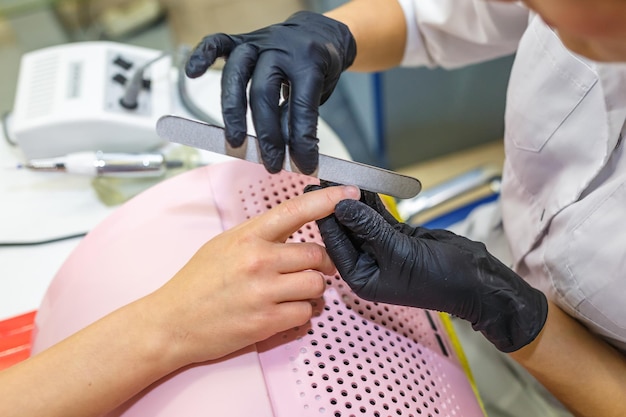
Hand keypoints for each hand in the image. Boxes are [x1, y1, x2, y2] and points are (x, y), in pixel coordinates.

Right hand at [145, 184, 359, 367]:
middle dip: (321, 264)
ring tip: (293, 293)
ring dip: (312, 291)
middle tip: (312, 269)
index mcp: (247, 236)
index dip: (327, 201)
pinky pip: (306, 313)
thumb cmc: (197, 283)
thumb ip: (259, 235)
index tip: (349, 194)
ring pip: (317, 285)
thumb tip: (293, 227)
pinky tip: (284, 311)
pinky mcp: (266, 322)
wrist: (172, 322)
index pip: (295, 210)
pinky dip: (302, 313)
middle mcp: (257, 260)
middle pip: (316, 254)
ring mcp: (263, 292)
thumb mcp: (223, 245)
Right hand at [185, 11, 355, 173]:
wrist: (319, 33)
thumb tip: (283, 149)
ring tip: (235, 141)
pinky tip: (192, 73)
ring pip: (236, 74)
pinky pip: (217, 43)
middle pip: (263, 93)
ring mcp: (259, 42)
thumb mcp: (318, 93)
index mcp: (308, 62)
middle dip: (266, 134)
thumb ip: (296, 116)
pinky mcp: (242, 39)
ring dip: (232, 111)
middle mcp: (281, 49)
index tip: (305, 164)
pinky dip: (202, 56)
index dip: (302, 139)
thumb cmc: (317, 68)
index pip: (301, 105)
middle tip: (271, 163)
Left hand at [313, 189, 547, 352]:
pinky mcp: (396, 238)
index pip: (336, 244)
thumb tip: (342, 206)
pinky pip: (378, 217)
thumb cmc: (441, 279)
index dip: (326, 217)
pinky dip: (372, 202)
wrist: (476, 281)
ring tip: (341, 175)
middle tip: (325, 178)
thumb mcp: (400, 252)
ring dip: (354, 200)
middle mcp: (368, 265)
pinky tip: (364, 184)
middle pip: (346, 230)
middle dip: (337, 205)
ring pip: (361, 221)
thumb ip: (370, 228)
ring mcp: (382, 251)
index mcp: (362, 278)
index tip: (315, 192)